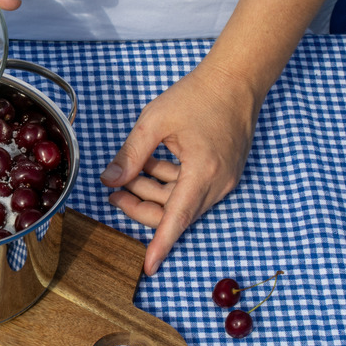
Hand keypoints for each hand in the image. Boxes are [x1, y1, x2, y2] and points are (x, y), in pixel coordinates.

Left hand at [100, 62, 264, 275]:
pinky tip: (150, 164)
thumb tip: (109, 181)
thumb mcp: (154, 121)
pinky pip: (190, 190)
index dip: (161, 244)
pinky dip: (167, 182)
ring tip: (128, 172)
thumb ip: (130, 155)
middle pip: (174, 213)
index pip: (177, 219)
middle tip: (113, 193)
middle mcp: (218, 183)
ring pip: (180, 202)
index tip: (148, 267)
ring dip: (152, 191)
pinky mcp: (222, 174)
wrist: (236, 79)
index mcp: (203, 172)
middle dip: (140, 206)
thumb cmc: (197, 95)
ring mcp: (223, 180)